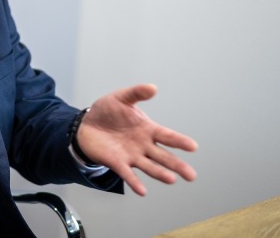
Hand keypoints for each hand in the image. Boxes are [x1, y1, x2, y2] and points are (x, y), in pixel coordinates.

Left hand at [75, 84, 197, 195]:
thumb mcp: (120, 98)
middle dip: (177, 165)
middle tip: (191, 175)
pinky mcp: (118, 163)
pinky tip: (142, 191)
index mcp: (147, 129)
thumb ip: (136, 93)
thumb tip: (152, 87)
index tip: (193, 146)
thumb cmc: (107, 111)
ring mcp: (132, 155)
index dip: (180, 141)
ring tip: (171, 179)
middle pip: (164, 157)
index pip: (167, 136)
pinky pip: (128, 174)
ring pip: (150, 167)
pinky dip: (135, 182)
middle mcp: (143, 145)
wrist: (86, 124)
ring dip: (160, 173)